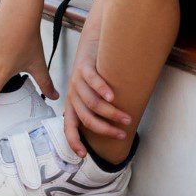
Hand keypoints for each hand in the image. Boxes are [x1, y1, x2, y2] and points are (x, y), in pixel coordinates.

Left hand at [63, 34, 129, 156]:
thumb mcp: (88, 91)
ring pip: (92, 103)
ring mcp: (76, 81)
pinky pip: (93, 81)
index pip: (69, 127)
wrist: (91, 41)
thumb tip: (111, 126)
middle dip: (105, 129)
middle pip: (87, 118)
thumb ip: (95, 107)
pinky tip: (113, 97)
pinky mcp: (83, 67)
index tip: (84, 155)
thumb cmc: (94, 70)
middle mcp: (72, 94)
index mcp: (72, 103)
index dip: (74, 142)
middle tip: (122, 134)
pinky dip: (103, 90)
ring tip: (126, 118)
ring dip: (110, 114)